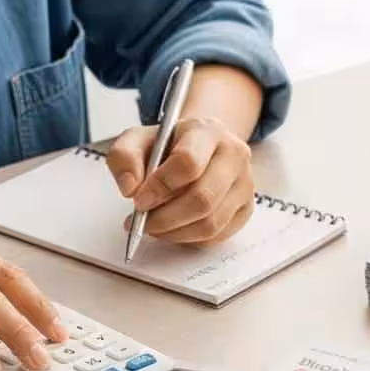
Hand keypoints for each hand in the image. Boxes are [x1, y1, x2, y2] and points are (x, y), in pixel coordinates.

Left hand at [107, 117, 254, 245]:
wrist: (198, 149)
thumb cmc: (168, 146)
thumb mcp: (137, 140)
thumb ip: (124, 157)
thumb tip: (130, 187)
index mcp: (208, 131)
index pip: (188, 162)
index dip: (160, 187)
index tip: (139, 200)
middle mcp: (234, 155)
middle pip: (202, 199)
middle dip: (165, 217)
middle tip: (141, 221)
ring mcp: (244, 184)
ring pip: (210, 223)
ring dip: (174, 232)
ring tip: (152, 226)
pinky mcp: (245, 208)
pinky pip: (216, 236)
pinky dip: (188, 239)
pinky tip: (172, 229)